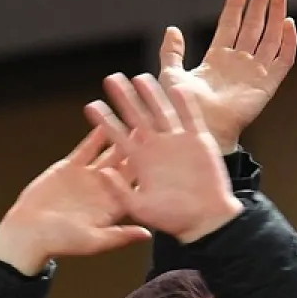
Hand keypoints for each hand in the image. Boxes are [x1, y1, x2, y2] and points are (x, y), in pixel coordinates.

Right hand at [0, 127, 150, 275]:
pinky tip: (107, 118)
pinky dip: (97, 134)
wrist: (27, 232)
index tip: (174, 157)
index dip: (157, 171)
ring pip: (111, 151)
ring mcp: (88, 177)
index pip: (140, 186)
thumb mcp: (92, 241)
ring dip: (123, 134)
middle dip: (146, 146)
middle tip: (162, 128)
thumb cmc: (58, 242)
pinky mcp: (70, 168)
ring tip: (138, 116)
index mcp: (114, 206)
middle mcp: (104, 189)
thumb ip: (119, 236)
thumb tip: (148, 235)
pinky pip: (87, 148)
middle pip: (130, 164)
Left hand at [86, 74, 243, 243]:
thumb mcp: (140, 208)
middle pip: (137, 118)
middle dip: (125, 99)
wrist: (205, 220)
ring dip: (152, 95)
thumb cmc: (171, 218)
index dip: (105, 121)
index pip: (119, 136)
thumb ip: (120, 192)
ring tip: (140, 77)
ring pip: (161, 113)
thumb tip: (103, 174)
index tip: (91, 105)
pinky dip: (185, 104)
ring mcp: (177, 143)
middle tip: (110, 79)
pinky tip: (176, 88)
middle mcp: (156, 148)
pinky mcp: (198, 141)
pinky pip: (190, 118)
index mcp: (139, 162)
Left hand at [159, 0, 296, 153]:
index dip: (235, 4)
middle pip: (252, 25)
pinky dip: (288, 42)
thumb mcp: (171, 74)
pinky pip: (283, 60)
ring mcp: (254, 72)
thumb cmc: (182, 108)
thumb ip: (172, 51)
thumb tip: (172, 29)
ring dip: (275, 15)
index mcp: (217, 59)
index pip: (230, 24)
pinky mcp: (267, 84)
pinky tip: (288, 23)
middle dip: (259, 2)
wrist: (199, 129)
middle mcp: (238, 62)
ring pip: (270, 37)